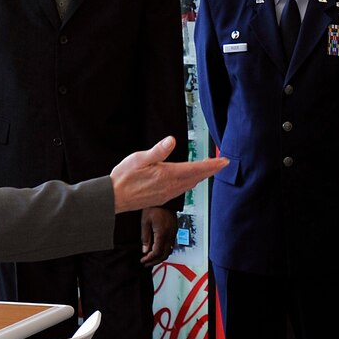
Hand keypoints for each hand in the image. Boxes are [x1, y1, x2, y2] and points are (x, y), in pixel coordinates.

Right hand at [111, 136, 225, 214]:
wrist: (113, 198)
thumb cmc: (123, 177)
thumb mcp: (139, 158)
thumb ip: (158, 151)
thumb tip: (171, 140)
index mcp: (168, 174)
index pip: (196, 168)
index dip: (212, 165)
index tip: (224, 161)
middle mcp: (171, 186)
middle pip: (198, 177)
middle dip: (212, 170)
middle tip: (223, 164)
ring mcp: (168, 194)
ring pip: (191, 184)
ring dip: (202, 176)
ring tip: (210, 169)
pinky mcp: (163, 198)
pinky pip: (183, 189)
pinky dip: (191, 182)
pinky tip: (191, 180)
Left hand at [140, 208, 176, 265]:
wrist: (165, 199)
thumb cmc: (154, 207)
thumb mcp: (145, 222)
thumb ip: (145, 237)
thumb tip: (145, 250)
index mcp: (162, 233)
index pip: (157, 252)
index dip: (149, 258)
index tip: (142, 260)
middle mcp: (170, 235)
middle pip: (164, 254)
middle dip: (155, 261)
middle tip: (146, 263)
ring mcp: (174, 233)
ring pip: (169, 251)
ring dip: (160, 257)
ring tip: (151, 259)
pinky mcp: (175, 231)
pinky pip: (171, 245)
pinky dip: (164, 250)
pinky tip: (158, 250)